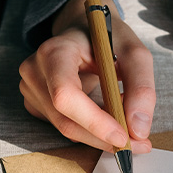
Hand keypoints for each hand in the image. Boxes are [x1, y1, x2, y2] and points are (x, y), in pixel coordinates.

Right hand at [19, 0, 154, 152]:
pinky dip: (90, 130)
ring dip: (100, 135)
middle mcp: (35, 71)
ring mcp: (30, 89)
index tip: (124, 136)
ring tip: (127, 123)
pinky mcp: (35, 103)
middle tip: (139, 143)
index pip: (66, 95)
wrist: (83, 29)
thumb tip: (139, 130)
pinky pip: (65, 126)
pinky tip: (106, 116)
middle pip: (66, 120)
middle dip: (104, 138)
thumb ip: (141, 87)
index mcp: (55, 51)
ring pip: (67, 129)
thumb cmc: (107, 38)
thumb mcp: (134, 53)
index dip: (94, 121)